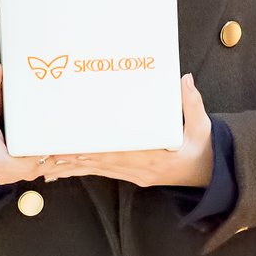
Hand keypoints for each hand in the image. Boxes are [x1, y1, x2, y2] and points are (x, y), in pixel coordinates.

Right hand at [0, 63, 56, 186]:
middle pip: (22, 170)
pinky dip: (41, 167)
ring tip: (65, 152)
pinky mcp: (4, 177)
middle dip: (44, 160)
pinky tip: (56, 158)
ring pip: (27, 175)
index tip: (45, 150)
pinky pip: (26, 176)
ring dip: (45, 165)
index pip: (5, 160)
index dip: (27, 159)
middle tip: (64, 148)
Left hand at [40, 73, 213, 188]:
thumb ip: (192, 104)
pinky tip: (60, 172)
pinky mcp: (131, 176)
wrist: (211, 176)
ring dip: (71, 167)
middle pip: (100, 163)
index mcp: (155, 158)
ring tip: (44, 165)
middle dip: (73, 158)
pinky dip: (81, 171)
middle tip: (47, 153)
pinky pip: (101, 173)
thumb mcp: (203, 127)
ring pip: (96, 171)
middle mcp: (139, 169)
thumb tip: (184, 80)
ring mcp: (133, 174)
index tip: (74, 145)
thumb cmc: (204, 150)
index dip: (95, 151)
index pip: (120, 153)